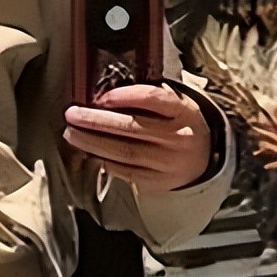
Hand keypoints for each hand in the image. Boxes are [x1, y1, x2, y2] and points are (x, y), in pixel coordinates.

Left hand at [64, 84, 211, 193]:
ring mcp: (168, 162)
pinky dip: (104, 160)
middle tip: (72, 115)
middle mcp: (178, 137)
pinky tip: (90, 151)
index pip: (153, 99)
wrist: (204, 158)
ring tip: (72, 133)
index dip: (125, 96)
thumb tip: (104, 95)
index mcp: (184, 111)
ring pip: (124, 152)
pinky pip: (125, 171)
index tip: (101, 96)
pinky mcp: (158, 182)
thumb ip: (148, 97)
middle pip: (132, 127)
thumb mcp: (175, 103)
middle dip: (96, 121)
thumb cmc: (180, 123)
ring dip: (92, 142)